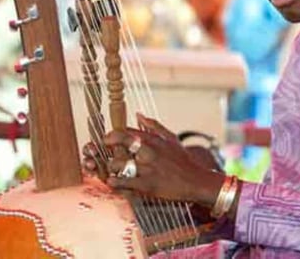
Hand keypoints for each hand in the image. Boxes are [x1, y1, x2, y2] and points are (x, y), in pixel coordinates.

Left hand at [105, 113, 223, 206]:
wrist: (196, 181)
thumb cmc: (182, 160)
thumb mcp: (171, 138)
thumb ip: (153, 125)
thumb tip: (138, 114)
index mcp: (153, 139)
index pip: (126, 130)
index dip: (112, 134)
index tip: (108, 140)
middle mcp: (148, 150)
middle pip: (120, 141)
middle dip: (107, 145)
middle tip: (103, 151)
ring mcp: (147, 168)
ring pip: (117, 163)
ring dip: (110, 167)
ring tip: (111, 170)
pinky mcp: (147, 185)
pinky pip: (123, 182)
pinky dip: (114, 182)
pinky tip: (113, 182)